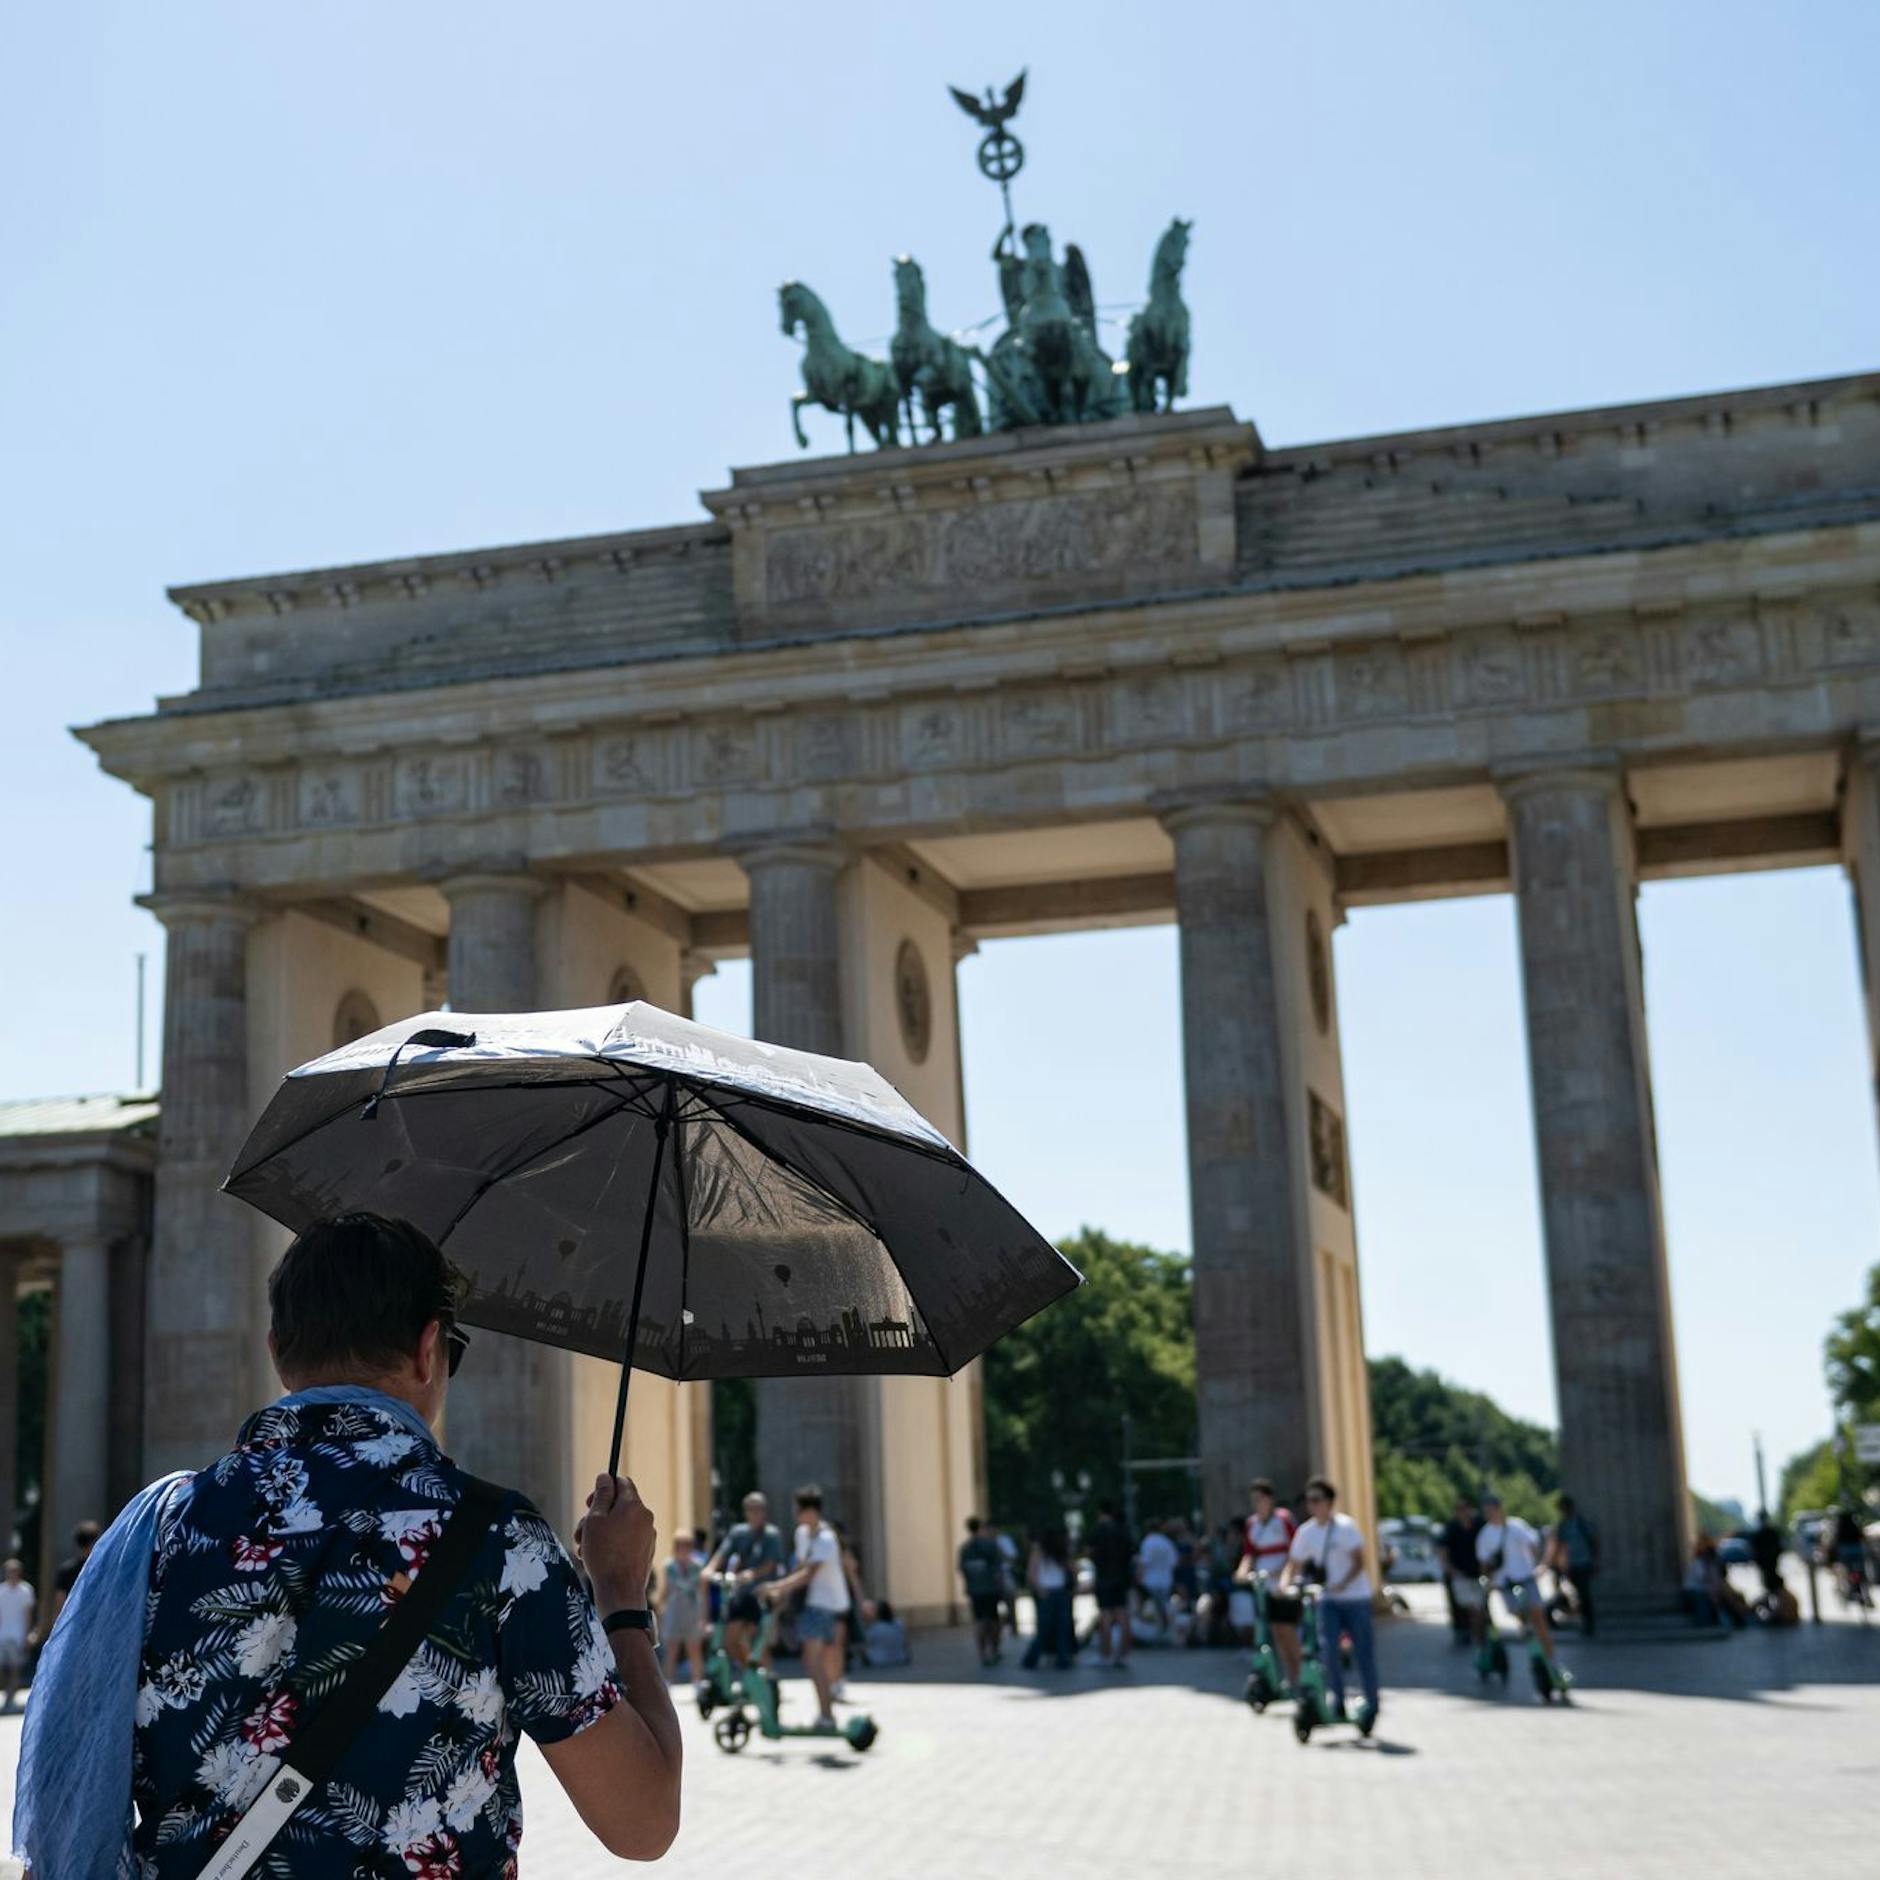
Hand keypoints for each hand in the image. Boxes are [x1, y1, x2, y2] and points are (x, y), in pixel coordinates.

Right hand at [575, 1473, 656, 1612]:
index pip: (621, 1483)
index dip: (603, 1488)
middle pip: (618, 1506)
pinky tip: (596, 1559)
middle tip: (580, 1531)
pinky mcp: (644, 1552)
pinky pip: (625, 1540)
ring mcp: (646, 1536)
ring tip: (583, 1550)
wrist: (620, 1593)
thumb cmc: (604, 1555)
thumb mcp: (595, 1520)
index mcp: (635, 1505)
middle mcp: (645, 1518)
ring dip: (599, 1533)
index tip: (588, 1502)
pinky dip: (610, 1545)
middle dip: (596, 1516)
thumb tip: (605, 1476)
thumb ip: (601, 1495)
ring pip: (618, 1525)